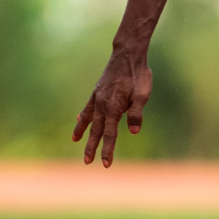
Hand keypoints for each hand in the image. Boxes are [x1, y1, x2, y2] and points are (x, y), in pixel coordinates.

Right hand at [72, 50, 151, 166]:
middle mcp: (102, 104)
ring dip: (82, 132)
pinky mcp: (97, 91)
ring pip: (88, 119)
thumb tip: (133, 131)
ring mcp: (97, 97)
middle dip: (92, 147)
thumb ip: (136, 113)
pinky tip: (79, 119)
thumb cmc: (138, 74)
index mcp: (113, 107)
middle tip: (87, 162)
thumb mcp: (143, 94)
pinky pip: (88, 107)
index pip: (110, 134)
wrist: (127, 54)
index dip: (108, 150)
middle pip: (96, 130)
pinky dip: (83, 116)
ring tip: (75, 141)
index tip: (105, 164)